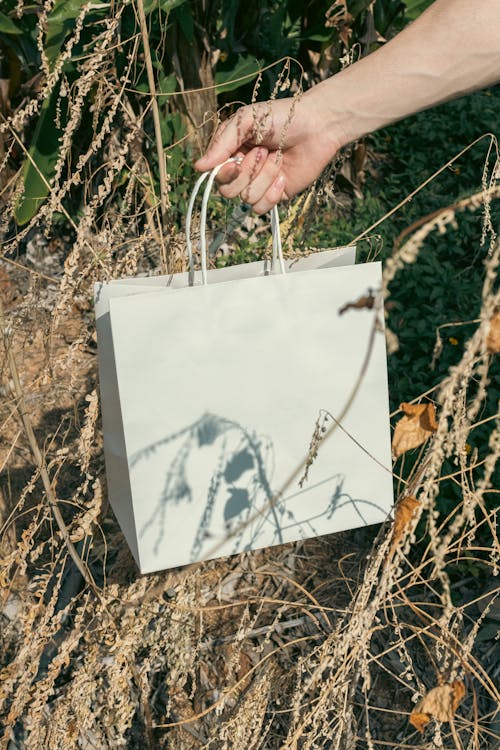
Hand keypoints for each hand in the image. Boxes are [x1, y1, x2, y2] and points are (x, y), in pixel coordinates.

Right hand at [194, 91, 341, 213]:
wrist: (317, 125)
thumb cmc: (281, 117)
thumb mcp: (246, 120)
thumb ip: (221, 142)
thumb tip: (198, 167)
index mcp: (232, 152)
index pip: (216, 176)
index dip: (225, 173)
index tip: (237, 160)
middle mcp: (243, 171)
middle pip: (228, 192)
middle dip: (247, 173)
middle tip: (264, 151)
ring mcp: (260, 184)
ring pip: (247, 199)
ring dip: (264, 178)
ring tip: (277, 158)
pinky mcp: (276, 195)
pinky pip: (262, 207)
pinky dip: (273, 193)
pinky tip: (284, 176)